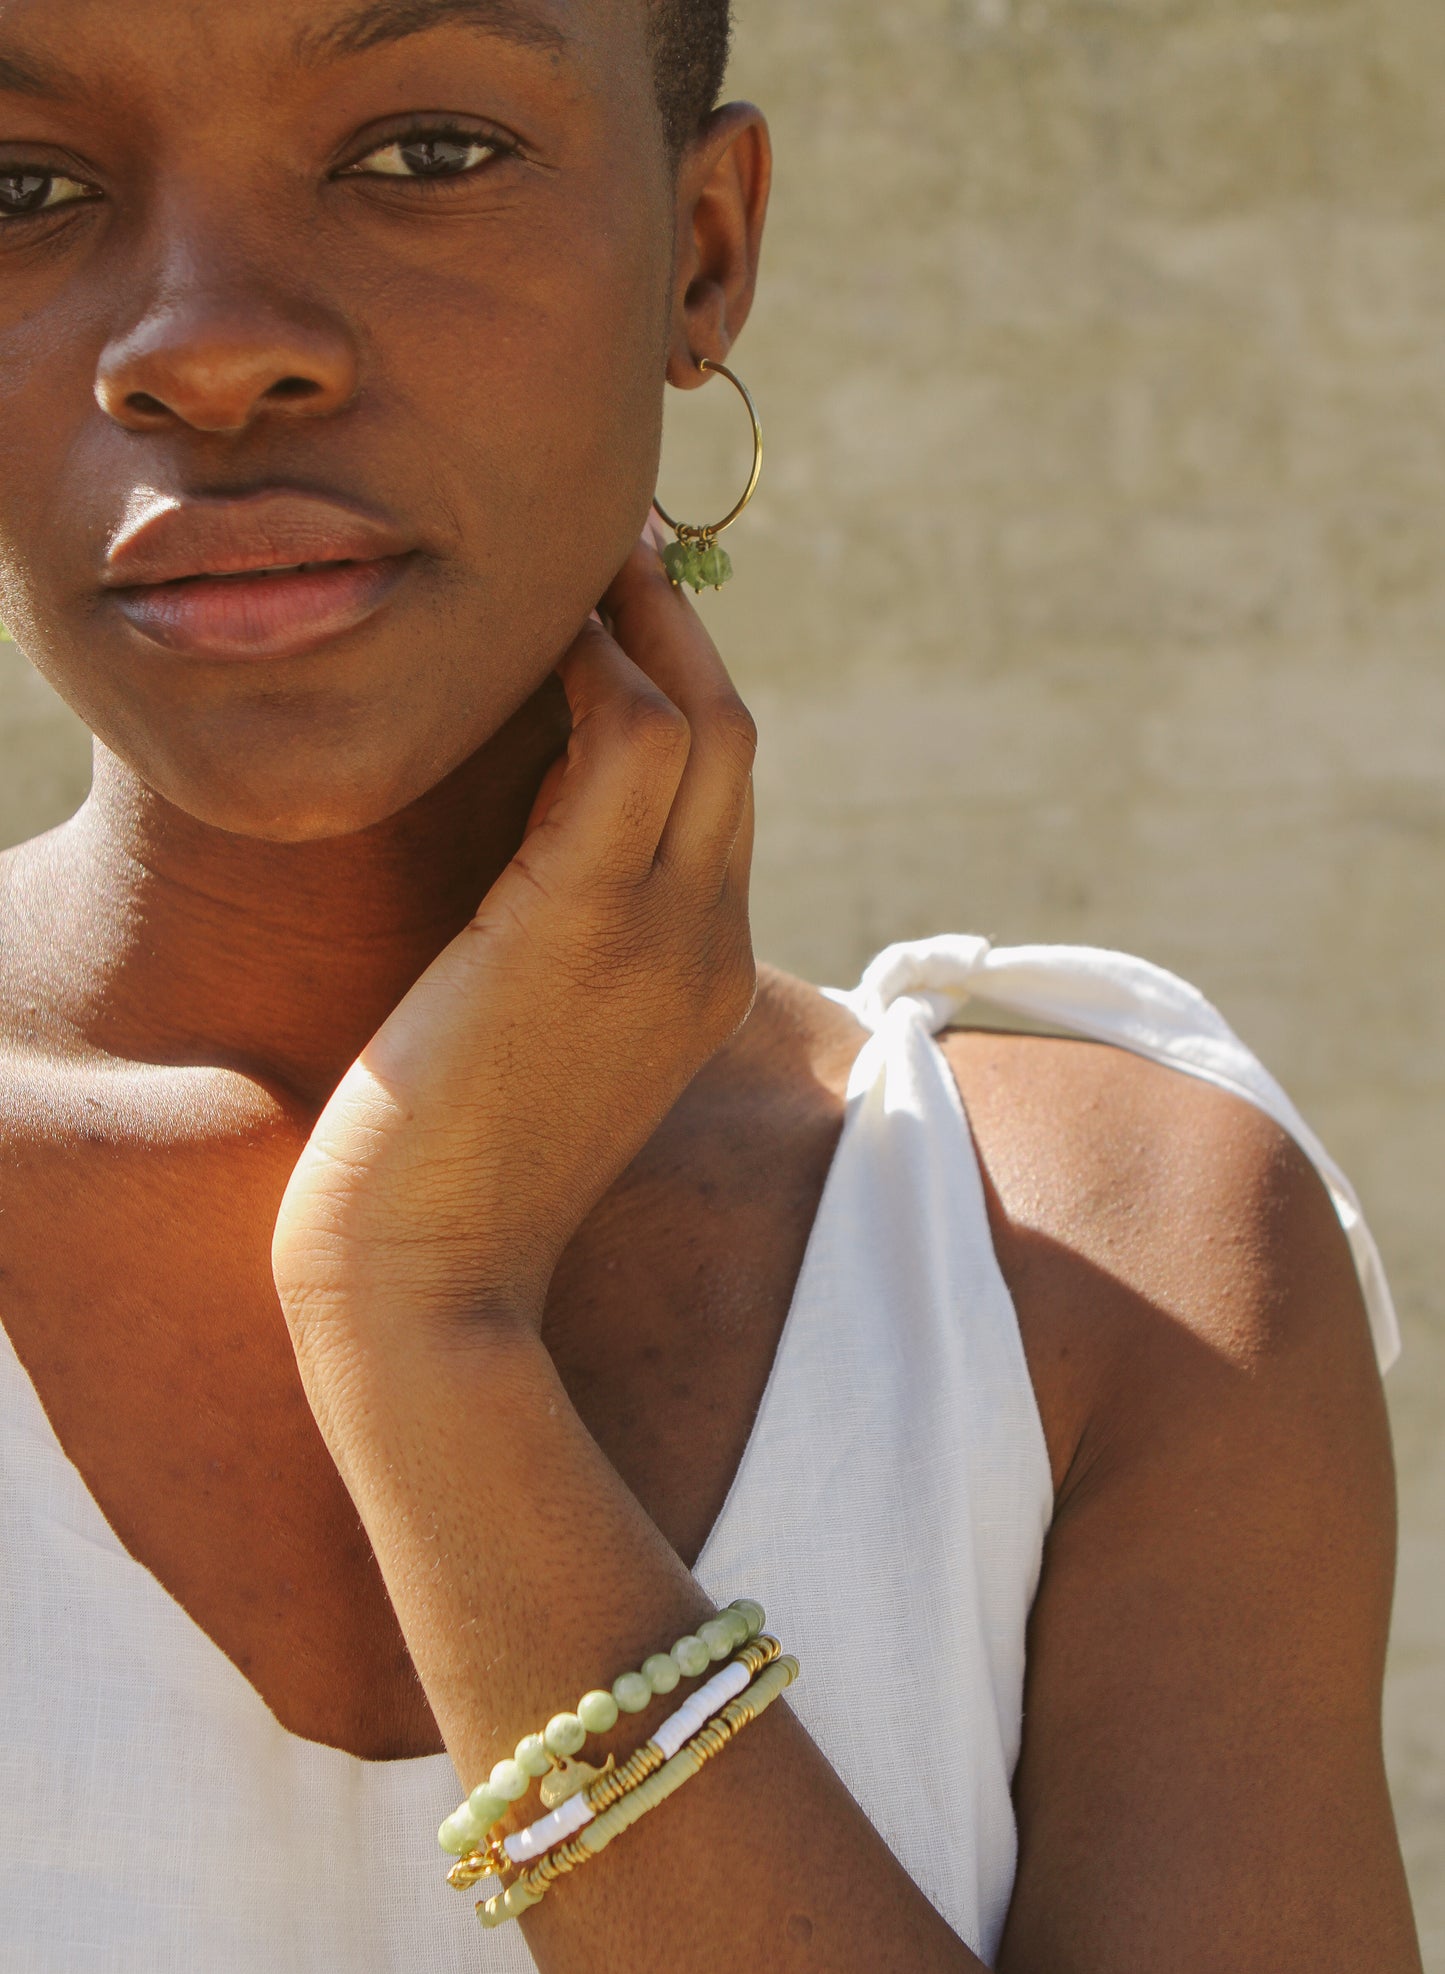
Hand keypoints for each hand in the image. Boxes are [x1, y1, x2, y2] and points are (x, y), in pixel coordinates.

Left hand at [271, 538, 757, 1336]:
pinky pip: (628, 744)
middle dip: (667, 625)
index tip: (593, 611)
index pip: (715, 792)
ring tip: (556, 565)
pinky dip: (591, 668)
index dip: (666, 685)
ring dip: (635, 622)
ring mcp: (669, 937)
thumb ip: (553, 941)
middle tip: (588, 545)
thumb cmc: (442, 1170)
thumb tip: (510, 847)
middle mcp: (712, 944)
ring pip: (705, 720)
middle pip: (733, 735)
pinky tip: (523, 643)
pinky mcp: (587, 928)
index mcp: (702, 972)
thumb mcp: (525, 1039)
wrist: (427, 1284)